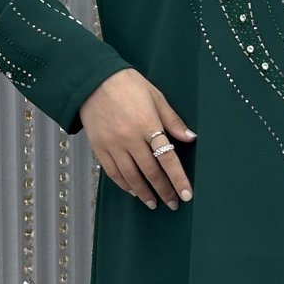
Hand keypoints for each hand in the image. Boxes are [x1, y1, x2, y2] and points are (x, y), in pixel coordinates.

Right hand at [78, 69, 195, 209]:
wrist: (92, 80)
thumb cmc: (127, 84)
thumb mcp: (155, 97)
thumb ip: (172, 120)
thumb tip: (190, 138)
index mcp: (147, 125)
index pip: (167, 159)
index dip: (178, 179)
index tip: (186, 195)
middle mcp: (130, 139)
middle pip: (150, 172)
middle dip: (164, 191)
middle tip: (173, 203)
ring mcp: (113, 145)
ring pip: (131, 177)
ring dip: (144, 193)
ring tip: (153, 203)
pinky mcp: (99, 148)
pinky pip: (113, 172)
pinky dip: (124, 184)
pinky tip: (134, 191)